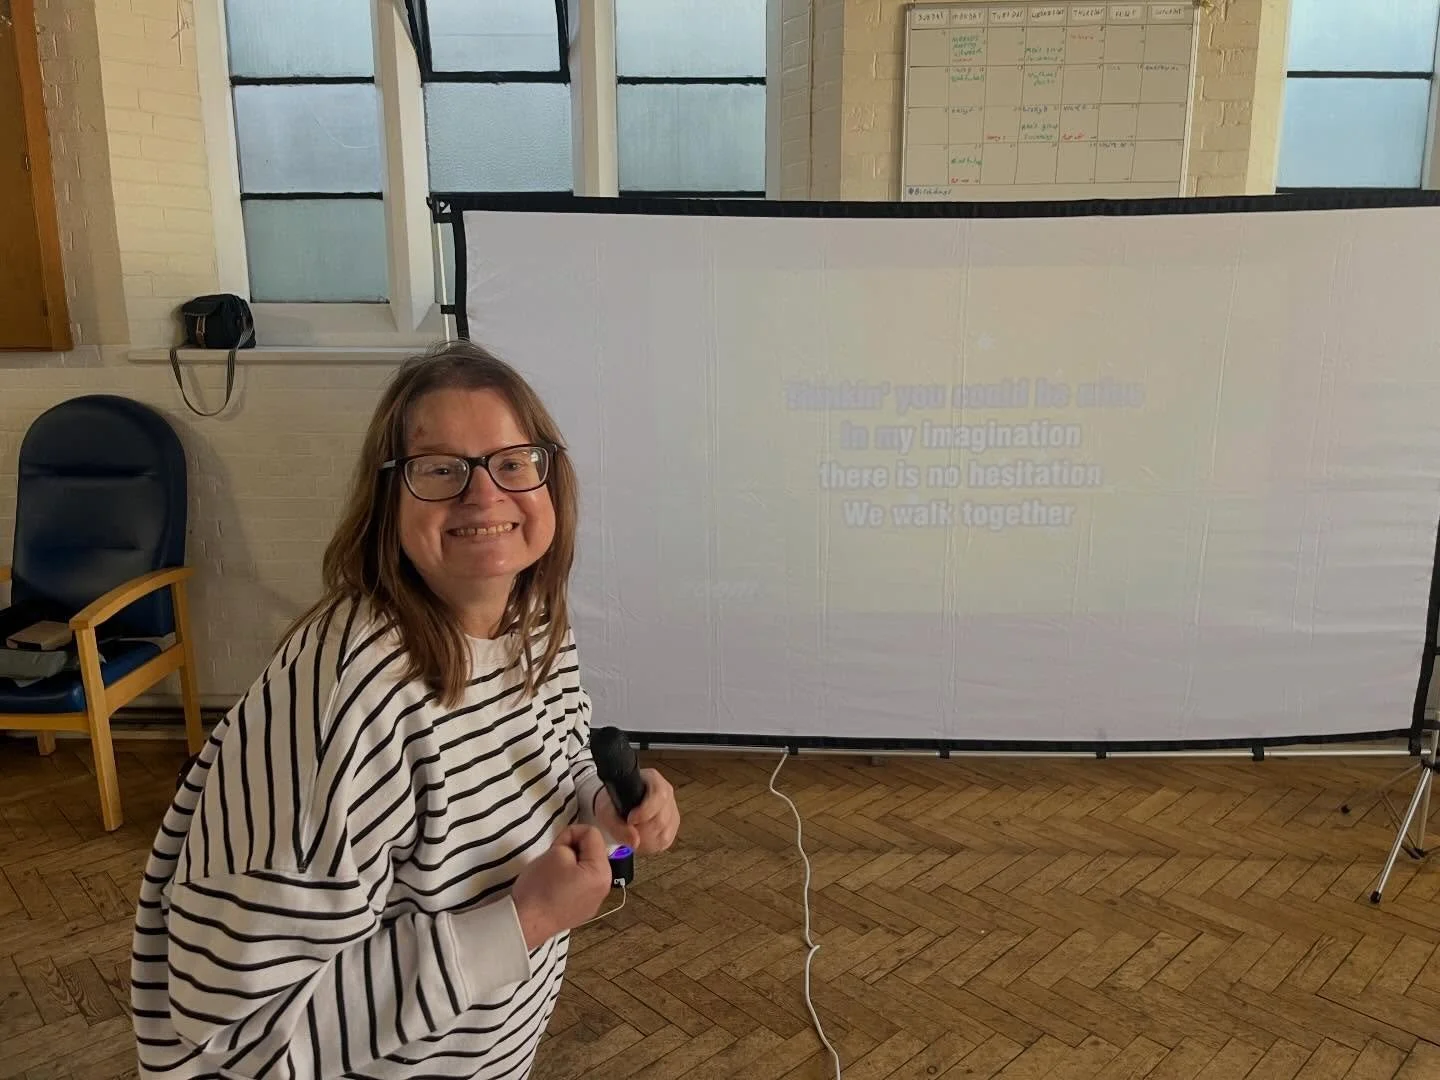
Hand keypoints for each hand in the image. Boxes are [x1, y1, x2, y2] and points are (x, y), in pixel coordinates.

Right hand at [511, 824, 612, 948]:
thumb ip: (571, 842)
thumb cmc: (540, 886)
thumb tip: (573, 850)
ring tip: (552, 872)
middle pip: (592, 852)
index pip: (592, 834)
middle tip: (553, 858)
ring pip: (586, 868)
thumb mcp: (556, 852)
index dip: (571, 833)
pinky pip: (581, 884)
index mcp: (602, 872)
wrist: (526, 923)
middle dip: (573, 848)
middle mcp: (604, 887)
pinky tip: (554, 887)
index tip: (555, 846)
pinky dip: (570, 879)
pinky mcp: (582, 910)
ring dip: (571, 863)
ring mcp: (594, 901)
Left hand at [595, 768, 679, 853]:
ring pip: (664, 833)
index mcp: (653, 780)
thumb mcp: (606, 811)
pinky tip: (639, 839)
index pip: (659, 795)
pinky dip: (649, 845)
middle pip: (661, 819)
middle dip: (641, 831)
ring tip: (631, 834)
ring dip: (644, 840)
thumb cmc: (612, 802)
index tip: (630, 820)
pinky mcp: (672, 826)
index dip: (645, 812)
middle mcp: (667, 793)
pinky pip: (665, 841)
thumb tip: (634, 841)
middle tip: (626, 830)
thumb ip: (617, 826)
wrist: (614, 806)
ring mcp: (672, 810)